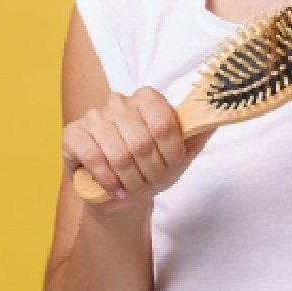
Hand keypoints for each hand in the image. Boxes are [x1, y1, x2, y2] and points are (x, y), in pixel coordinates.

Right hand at [62, 87, 215, 216]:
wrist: (119, 191)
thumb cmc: (150, 167)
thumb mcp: (179, 155)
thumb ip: (197, 135)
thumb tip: (218, 116)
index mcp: (147, 99)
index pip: (165, 124)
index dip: (171, 154)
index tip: (171, 168)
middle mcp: (120, 101)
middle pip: (142, 142)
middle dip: (150, 173)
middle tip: (150, 184)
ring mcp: (94, 116)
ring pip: (119, 153)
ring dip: (130, 180)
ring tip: (133, 188)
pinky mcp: (73, 134)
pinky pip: (94, 158)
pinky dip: (108, 180)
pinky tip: (116, 189)